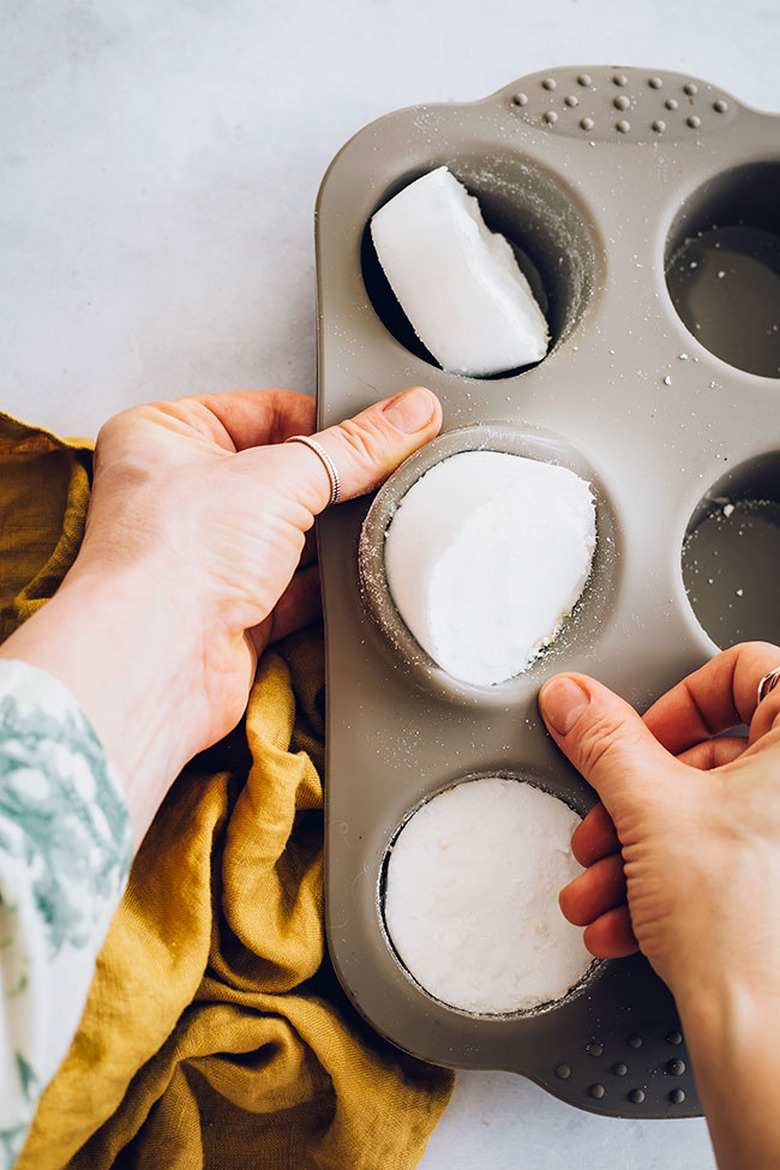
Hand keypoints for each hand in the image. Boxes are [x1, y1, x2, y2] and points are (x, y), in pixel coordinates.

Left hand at [1, 386, 441, 838]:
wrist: (158, 663)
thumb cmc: (170, 558)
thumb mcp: (281, 476)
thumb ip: (354, 446)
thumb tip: (406, 414)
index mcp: (163, 435)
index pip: (264, 410)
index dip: (322, 421)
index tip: (376, 428)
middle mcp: (175, 495)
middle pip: (282, 474)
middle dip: (328, 484)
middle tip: (377, 477)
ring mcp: (204, 558)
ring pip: (291, 534)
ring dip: (328, 537)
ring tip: (363, 527)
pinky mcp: (231, 613)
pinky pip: (295, 589)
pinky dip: (327, 585)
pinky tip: (354, 573)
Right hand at [538, 644, 779, 1169]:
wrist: (763, 1034)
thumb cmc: (745, 926)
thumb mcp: (648, 808)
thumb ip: (603, 741)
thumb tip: (574, 700)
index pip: (742, 671)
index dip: (678, 703)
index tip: (639, 741)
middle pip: (711, 757)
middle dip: (635, 801)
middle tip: (604, 825)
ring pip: (705, 818)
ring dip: (635, 851)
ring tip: (601, 886)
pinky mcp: (779, 890)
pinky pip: (720, 863)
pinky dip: (663, 885)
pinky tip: (625, 918)